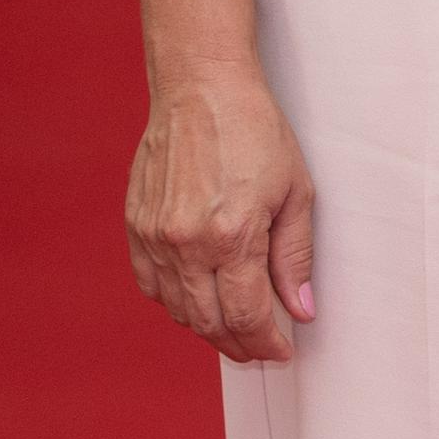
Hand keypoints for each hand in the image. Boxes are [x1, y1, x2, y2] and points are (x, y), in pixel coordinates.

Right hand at [127, 66, 317, 362]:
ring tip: (233, 327)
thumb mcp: (295, 191)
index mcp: (231, 236)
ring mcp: (156, 236)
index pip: (247, 316)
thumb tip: (301, 310)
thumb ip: (295, 257)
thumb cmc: (252, 129)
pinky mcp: (136, 226)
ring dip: (207, 327)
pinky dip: (174, 301)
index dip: (266, 343)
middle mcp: (187, 243)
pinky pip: (150, 284)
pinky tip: (197, 298)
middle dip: (239, 344)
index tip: (281, 350)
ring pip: (179, 310)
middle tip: (260, 348)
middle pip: (210, 323)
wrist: (201, 88)